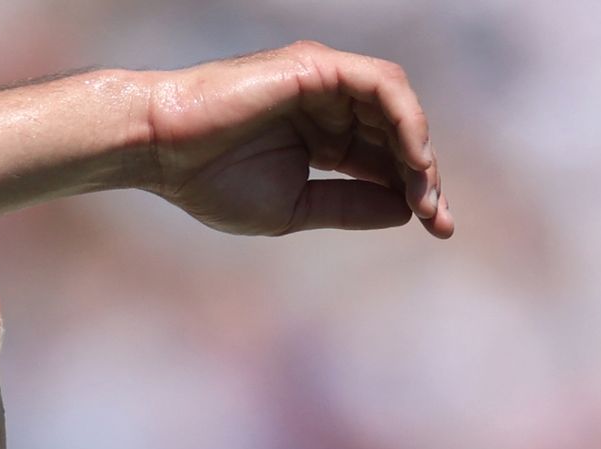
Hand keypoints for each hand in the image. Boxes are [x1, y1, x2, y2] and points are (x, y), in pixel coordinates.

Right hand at [138, 41, 451, 238]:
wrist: (162, 151)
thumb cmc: (210, 181)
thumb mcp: (293, 208)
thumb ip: (348, 206)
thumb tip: (404, 211)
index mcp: (322, 137)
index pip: (384, 160)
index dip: (415, 191)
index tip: (438, 229)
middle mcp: (329, 104)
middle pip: (398, 134)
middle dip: (425, 177)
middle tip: (438, 219)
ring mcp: (325, 81)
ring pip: (396, 107)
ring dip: (419, 149)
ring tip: (425, 191)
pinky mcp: (318, 67)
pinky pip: (381, 86)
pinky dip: (405, 119)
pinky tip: (413, 158)